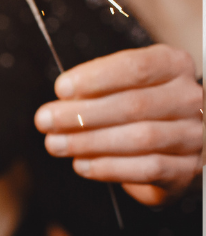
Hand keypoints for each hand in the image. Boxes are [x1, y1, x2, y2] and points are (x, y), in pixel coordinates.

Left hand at [35, 44, 202, 205]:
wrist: (175, 146)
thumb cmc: (139, 110)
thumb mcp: (121, 87)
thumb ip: (97, 89)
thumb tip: (63, 100)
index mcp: (174, 66)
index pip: (137, 67)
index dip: (96, 78)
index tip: (61, 88)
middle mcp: (190, 98)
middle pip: (135, 104)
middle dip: (82, 114)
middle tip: (45, 120)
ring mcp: (193, 134)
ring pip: (140, 138)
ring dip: (89, 142)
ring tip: (55, 144)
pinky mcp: (187, 169)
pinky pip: (148, 169)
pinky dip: (109, 167)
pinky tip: (82, 164)